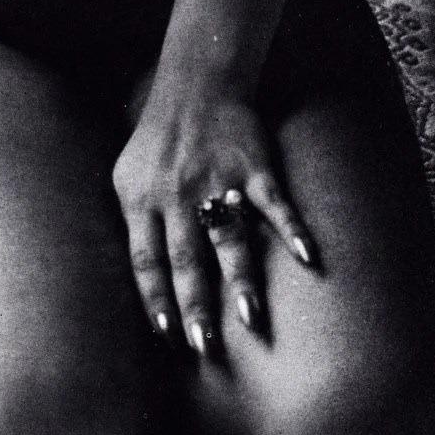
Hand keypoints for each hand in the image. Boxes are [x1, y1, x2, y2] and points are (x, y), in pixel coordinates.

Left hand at [112, 82, 313, 357]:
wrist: (196, 86)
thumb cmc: (157, 139)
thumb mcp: (127, 175)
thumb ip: (135, 223)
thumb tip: (144, 280)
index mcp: (142, 199)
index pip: (147, 260)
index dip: (156, 298)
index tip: (168, 334)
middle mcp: (178, 194)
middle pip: (187, 258)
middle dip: (195, 305)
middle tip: (205, 347)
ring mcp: (218, 181)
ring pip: (229, 238)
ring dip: (240, 280)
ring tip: (251, 321)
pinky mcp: (253, 168)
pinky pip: (273, 204)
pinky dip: (292, 230)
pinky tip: (307, 259)